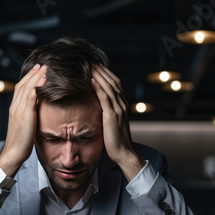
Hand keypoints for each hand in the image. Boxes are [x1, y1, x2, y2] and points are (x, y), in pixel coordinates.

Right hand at [0, 64, 47, 176]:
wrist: (14, 152)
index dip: (28, 77)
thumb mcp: (26, 124)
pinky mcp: (25, 116)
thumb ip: (30, 114)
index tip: (37, 69)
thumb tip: (38, 109)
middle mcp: (15, 106)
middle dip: (33, 73)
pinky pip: (30, 99)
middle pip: (23, 85)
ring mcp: (19, 110)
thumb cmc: (21, 142)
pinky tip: (42, 82)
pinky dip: (36, 88)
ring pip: (27, 89)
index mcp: (14, 108)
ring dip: (36, 77)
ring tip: (45, 69)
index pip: (20, 88)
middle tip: (42, 64)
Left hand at [91, 65, 144, 181]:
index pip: (115, 84)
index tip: (96, 66)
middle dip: (102, 71)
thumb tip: (98, 107)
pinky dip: (99, 87)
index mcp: (122, 105)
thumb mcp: (111, 124)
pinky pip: (105, 98)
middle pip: (113, 82)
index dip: (106, 74)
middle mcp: (122, 104)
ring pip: (110, 87)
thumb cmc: (115, 140)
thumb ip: (107, 113)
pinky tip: (92, 80)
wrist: (124, 153)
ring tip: (90, 66)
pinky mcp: (112, 116)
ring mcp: (118, 109)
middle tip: (91, 61)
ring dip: (100, 75)